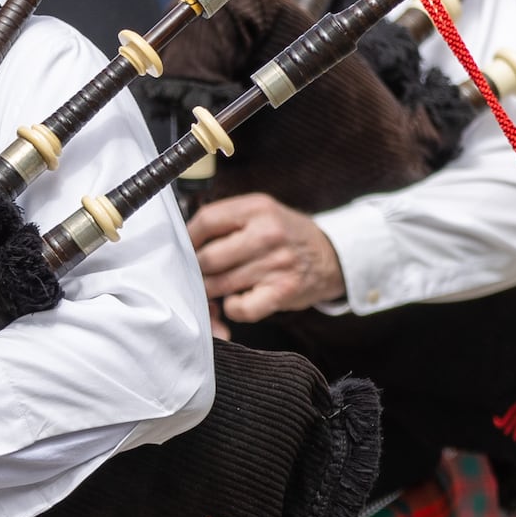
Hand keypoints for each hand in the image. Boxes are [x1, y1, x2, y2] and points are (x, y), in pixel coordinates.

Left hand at [187, 193, 345, 322]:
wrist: (331, 256)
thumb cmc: (286, 235)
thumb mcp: (261, 213)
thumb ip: (226, 221)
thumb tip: (184, 243)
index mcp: (257, 208)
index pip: (206, 220)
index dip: (188, 238)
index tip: (185, 249)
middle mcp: (267, 234)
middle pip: (207, 258)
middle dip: (197, 271)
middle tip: (200, 274)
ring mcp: (276, 264)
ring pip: (219, 285)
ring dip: (211, 291)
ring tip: (217, 287)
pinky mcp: (282, 291)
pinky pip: (239, 308)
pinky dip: (232, 308)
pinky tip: (238, 299)